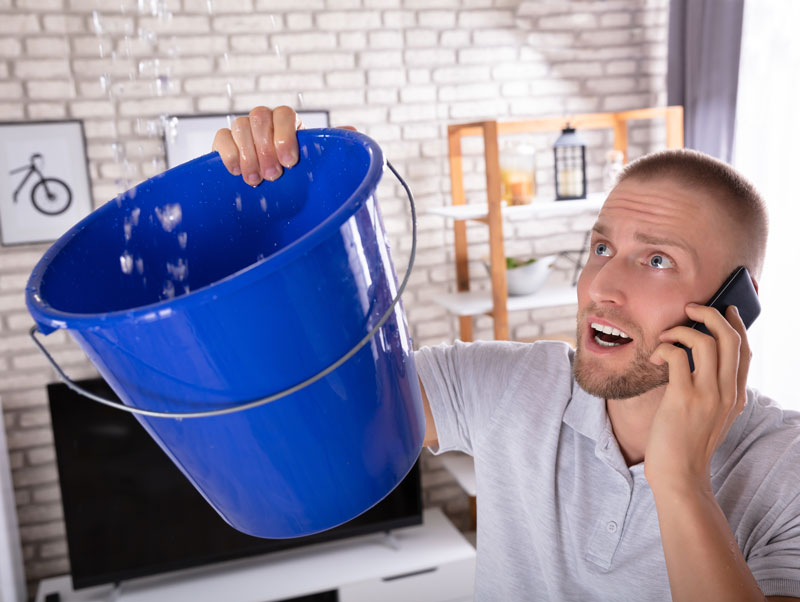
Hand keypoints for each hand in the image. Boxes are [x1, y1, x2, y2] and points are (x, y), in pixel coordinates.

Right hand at [212, 105, 301, 186]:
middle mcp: (263, 118)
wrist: (265, 188)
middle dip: (266, 150)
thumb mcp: (298, 168)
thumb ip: (300, 162)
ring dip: (249, 156)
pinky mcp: (223, 138)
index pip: (284, 114)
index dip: (285, 136)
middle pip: (260, 117)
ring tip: (256, 179)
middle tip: (272, 175)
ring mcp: (242, 126)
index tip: (288, 162)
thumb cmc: (287, 177)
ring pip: (241, 126)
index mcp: (285, 121)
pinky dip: (230, 155)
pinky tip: (237, 171)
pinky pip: (222, 136)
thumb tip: (295, 164)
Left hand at [643, 303, 750, 492]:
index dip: (735, 324)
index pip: (744, 351)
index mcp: (736, 396)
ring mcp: (708, 395)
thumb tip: (695, 361)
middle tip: (689, 309)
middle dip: (710, 314)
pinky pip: (676, 356)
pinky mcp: (683, 398)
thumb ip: (712, 391)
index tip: (723, 308)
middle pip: (731, 338)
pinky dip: (663, 348)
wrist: (680, 476)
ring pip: (706, 341)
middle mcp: (727, 392)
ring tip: (665, 336)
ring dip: (681, 330)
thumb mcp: (710, 416)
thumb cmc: (686, 444)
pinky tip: (653, 358)